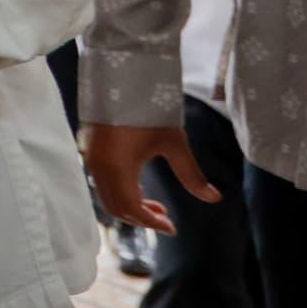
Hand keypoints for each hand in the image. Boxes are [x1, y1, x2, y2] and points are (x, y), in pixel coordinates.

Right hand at [83, 121, 209, 234]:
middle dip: (141, 218)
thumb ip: (192, 175)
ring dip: (131, 206)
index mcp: (119, 168)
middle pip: (117, 208)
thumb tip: (215, 199)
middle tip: (166, 219)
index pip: (132, 208)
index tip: (171, 228)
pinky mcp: (91, 153)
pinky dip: (121, 193)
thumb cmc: (149, 110)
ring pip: (108, 197)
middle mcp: (100, 168)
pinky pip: (102, 184)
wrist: (122, 79)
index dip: (152, 222)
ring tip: (157, 205)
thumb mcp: (174, 143)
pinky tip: (140, 187)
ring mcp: (92, 160)